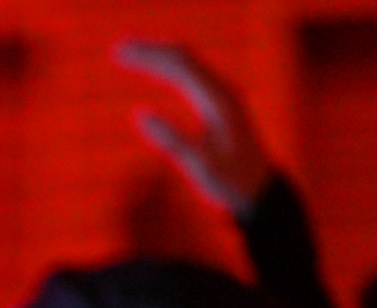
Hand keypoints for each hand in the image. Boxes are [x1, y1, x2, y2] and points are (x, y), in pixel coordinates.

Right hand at [115, 38, 274, 214]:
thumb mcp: (199, 166)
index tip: (117, 53)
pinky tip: (154, 71)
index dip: (147, 55)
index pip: (179, 64)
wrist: (260, 189)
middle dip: (149, 49)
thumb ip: (171, 139)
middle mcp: (222, 91)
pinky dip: (169, 68)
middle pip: (183, 56)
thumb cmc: (230, 181)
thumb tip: (138, 112)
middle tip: (116, 49)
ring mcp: (222, 95)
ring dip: (158, 56)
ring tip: (127, 55)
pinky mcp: (219, 103)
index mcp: (217, 100)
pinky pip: (191, 75)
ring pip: (187, 63)